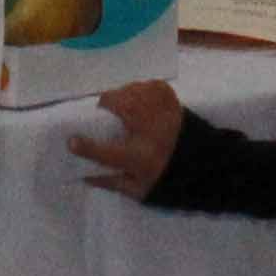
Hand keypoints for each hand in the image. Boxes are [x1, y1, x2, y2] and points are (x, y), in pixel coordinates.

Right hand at [74, 80, 183, 200]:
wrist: (204, 165)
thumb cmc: (167, 178)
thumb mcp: (138, 190)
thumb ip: (110, 182)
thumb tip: (83, 175)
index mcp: (139, 158)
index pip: (106, 152)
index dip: (85, 147)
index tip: (71, 141)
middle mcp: (150, 132)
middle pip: (120, 106)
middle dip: (106, 105)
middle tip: (105, 112)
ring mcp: (163, 113)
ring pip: (133, 90)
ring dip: (122, 95)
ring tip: (123, 104)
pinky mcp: (173, 101)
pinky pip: (150, 85)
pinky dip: (141, 89)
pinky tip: (140, 98)